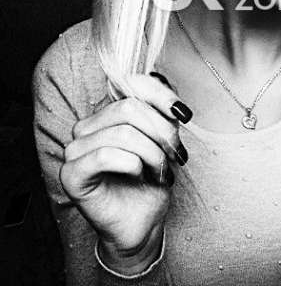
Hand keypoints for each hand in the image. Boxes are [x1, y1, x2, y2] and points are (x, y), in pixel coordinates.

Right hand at [60, 72, 191, 271]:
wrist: (143, 222)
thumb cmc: (151, 181)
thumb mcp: (165, 140)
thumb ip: (165, 116)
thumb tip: (174, 103)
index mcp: (108, 115)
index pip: (129, 85)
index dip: (160, 95)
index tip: (183, 115)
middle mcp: (87, 127)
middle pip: (129, 108)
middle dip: (161, 131)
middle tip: (176, 154)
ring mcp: (75, 150)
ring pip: (122, 133)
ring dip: (152, 153)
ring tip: (162, 170)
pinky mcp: (71, 175)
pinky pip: (105, 156)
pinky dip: (132, 164)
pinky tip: (139, 174)